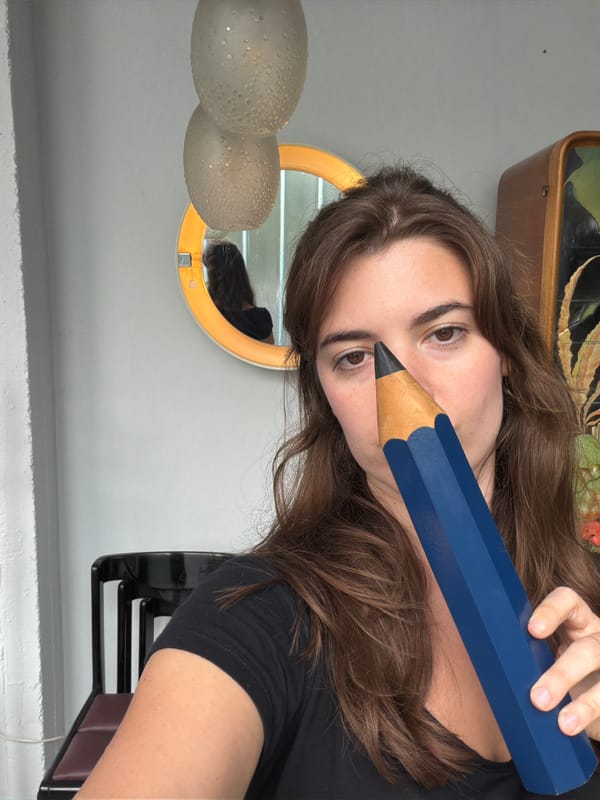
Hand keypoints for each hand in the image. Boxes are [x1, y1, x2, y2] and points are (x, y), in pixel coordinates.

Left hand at [529, 587, 599, 740]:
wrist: (587, 702)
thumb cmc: (551, 668)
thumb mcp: (540, 653)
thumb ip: (520, 648)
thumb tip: (472, 646)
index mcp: (576, 620)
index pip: (567, 601)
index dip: (552, 610)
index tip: (532, 630)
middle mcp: (597, 638)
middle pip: (587, 649)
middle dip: (562, 674)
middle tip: (537, 698)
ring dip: (582, 703)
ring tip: (562, 723)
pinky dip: (589, 715)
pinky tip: (572, 728)